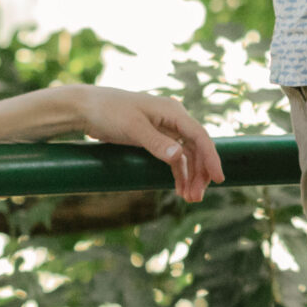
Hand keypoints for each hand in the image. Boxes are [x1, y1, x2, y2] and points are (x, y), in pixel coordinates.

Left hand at [76, 86, 225, 201]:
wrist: (87, 108)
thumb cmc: (109, 112)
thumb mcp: (132, 128)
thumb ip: (156, 143)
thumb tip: (178, 156)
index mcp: (173, 112)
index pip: (200, 137)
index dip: (211, 158)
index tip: (219, 179)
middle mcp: (173, 120)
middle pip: (196, 149)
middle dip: (199, 174)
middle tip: (197, 197)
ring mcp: (165, 130)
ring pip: (186, 156)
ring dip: (190, 177)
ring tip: (190, 198)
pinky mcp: (155, 139)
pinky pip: (174, 158)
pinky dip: (178, 174)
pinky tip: (179, 189)